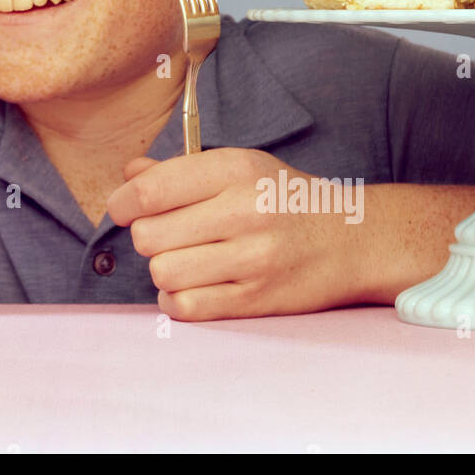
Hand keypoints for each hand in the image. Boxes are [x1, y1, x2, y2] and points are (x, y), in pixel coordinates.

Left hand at [107, 148, 371, 320]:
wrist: (352, 239)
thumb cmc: (285, 199)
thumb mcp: (239, 167)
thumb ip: (180, 171)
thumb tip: (129, 173)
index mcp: (234, 169)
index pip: (151, 190)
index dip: (122, 202)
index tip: (121, 208)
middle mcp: (243, 211)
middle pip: (149, 234)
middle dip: (146, 235)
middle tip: (164, 234)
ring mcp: (252, 259)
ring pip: (163, 272)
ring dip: (162, 268)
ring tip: (181, 259)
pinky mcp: (257, 300)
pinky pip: (186, 307)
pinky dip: (176, 299)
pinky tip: (190, 285)